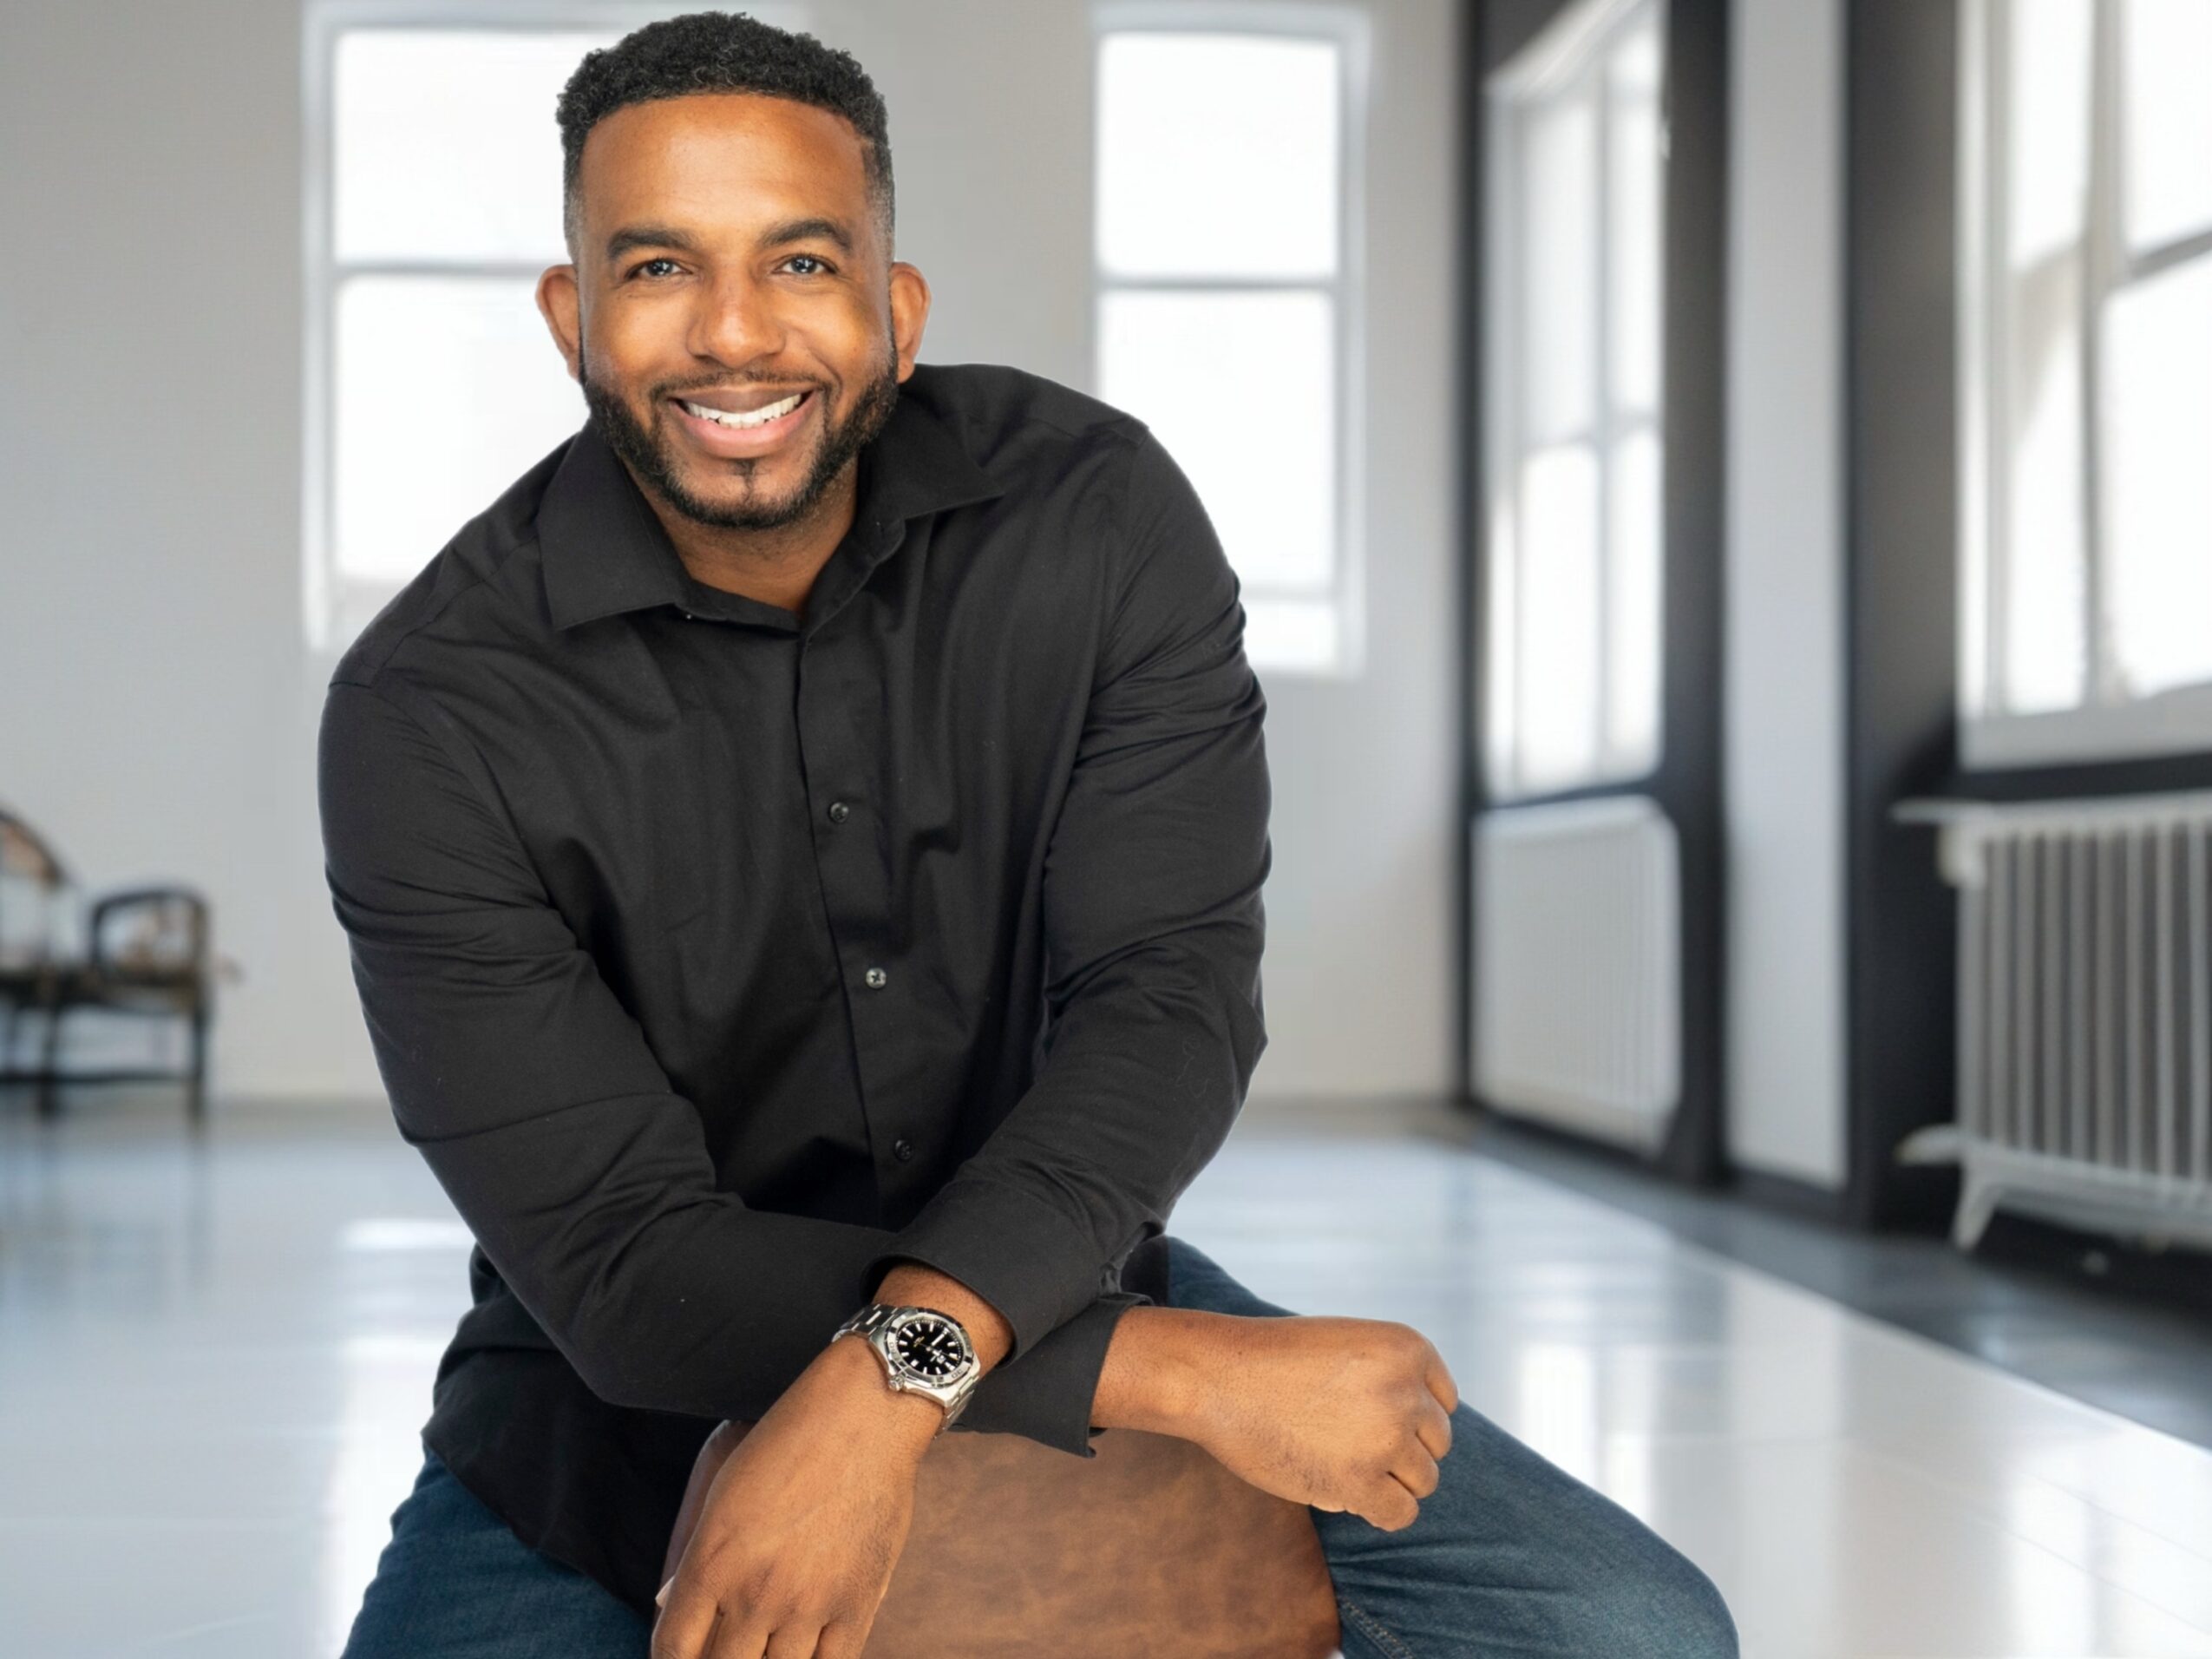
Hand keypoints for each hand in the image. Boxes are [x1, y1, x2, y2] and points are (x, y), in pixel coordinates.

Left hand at [651, 1336, 940, 1658]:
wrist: (863, 1414)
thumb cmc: (786, 1442)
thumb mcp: (721, 1493)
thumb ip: (697, 1558)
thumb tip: (675, 1611)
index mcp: (711, 1562)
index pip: (673, 1650)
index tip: (685, 1657)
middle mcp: (755, 1593)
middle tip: (729, 1646)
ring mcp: (809, 1604)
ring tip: (765, 1648)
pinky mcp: (857, 1604)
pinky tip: (803, 1652)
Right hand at [1177, 1314, 1457, 1531]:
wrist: (1218, 1376)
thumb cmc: (1277, 1363)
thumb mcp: (1351, 1347)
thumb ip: (1394, 1380)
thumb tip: (1425, 1443)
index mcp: (1409, 1347)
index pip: (1445, 1402)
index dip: (1408, 1415)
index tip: (1367, 1415)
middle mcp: (1406, 1389)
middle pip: (1437, 1443)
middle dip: (1400, 1448)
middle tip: (1347, 1441)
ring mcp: (1386, 1436)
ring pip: (1424, 1480)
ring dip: (1389, 1480)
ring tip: (1341, 1463)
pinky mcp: (1360, 1479)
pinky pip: (1400, 1513)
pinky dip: (1379, 1511)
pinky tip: (1347, 1494)